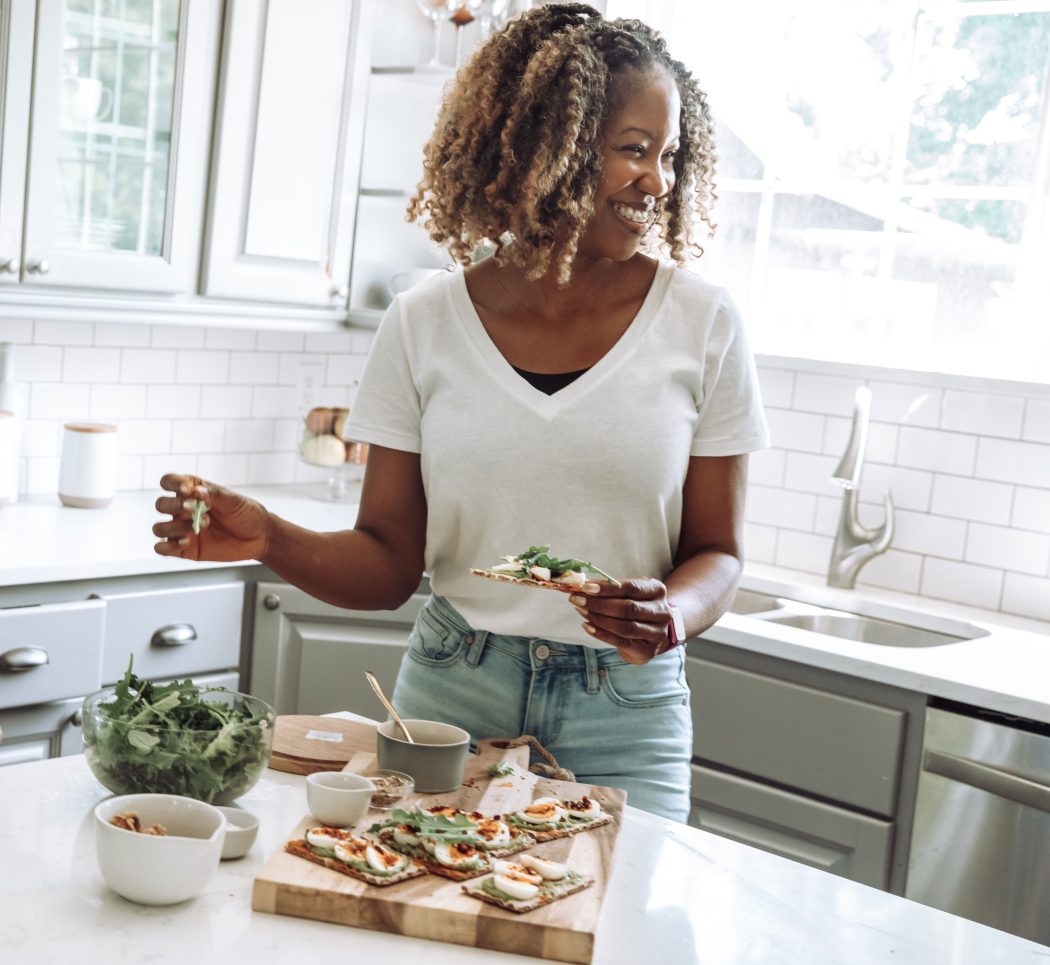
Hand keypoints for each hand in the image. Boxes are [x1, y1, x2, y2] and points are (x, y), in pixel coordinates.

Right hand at [152, 474, 269, 562]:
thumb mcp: (234, 501)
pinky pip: (163, 548)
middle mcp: (182, 509)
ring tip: (196, 528)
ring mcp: (182, 529)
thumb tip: (197, 491)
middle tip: (194, 508)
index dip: (173, 484)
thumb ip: (215, 495)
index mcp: (192, 491)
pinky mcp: (185, 549)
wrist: (259, 537)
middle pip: (161, 504)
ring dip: (174, 527)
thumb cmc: (246, 514)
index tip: (188, 490)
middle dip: (174, 505)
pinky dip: (168, 546)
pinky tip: (186, 541)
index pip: (169, 482)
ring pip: (159, 528)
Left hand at [567, 578, 673, 664]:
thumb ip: (610, 588)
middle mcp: (661, 611)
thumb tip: (582, 584)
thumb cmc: (636, 606)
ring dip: (598, 618)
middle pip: (628, 608)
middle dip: (599, 603)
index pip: (631, 587)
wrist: (650, 633)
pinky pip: (620, 641)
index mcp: (657, 590)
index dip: (607, 587)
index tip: (585, 587)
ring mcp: (656, 632)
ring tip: (581, 610)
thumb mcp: (629, 593)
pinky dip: (601, 633)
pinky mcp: (647, 649)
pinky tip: (587, 626)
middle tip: (577, 599)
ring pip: (624, 626)